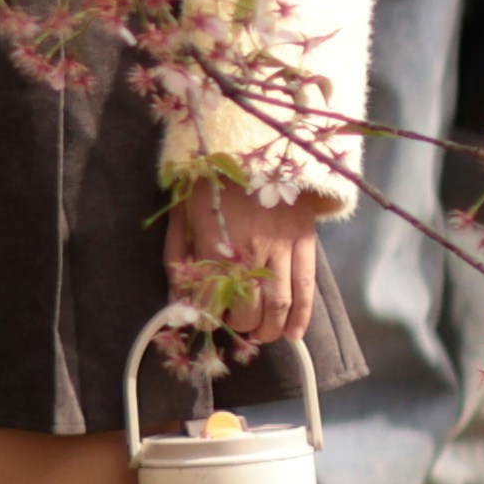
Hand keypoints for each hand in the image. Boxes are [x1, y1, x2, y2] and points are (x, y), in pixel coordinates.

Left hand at [162, 180, 325, 348]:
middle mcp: (249, 249)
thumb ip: (177, 261)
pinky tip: (293, 334)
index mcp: (214, 243)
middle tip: (236, 326)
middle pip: (249, 308)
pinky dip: (302, 316)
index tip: (208, 322)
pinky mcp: (304, 242)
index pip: (212, 299)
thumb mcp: (182, 217)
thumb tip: (176, 302)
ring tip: (261, 335)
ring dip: (270, 329)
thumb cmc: (209, 185)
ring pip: (280, 303)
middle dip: (241, 326)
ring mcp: (281, 247)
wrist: (251, 147)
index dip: (209, 318)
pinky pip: (306, 287)